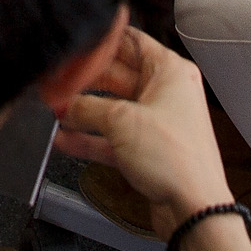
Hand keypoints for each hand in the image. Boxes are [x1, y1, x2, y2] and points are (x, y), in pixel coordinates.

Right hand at [51, 26, 237, 241]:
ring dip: (85, 111)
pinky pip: (114, 137)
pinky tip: (66, 139)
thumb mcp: (123, 122)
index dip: (101, 42)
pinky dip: (91, 138)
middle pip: (118, 76)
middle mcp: (166, 93)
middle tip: (58, 82)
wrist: (194, 209)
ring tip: (56, 110)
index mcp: (171, 71)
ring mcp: (157, 122)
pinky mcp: (148, 150)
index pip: (131, 41)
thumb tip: (65, 104)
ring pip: (114, 109)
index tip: (76, 45)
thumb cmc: (178, 160)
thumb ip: (88, 109)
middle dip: (86, 81)